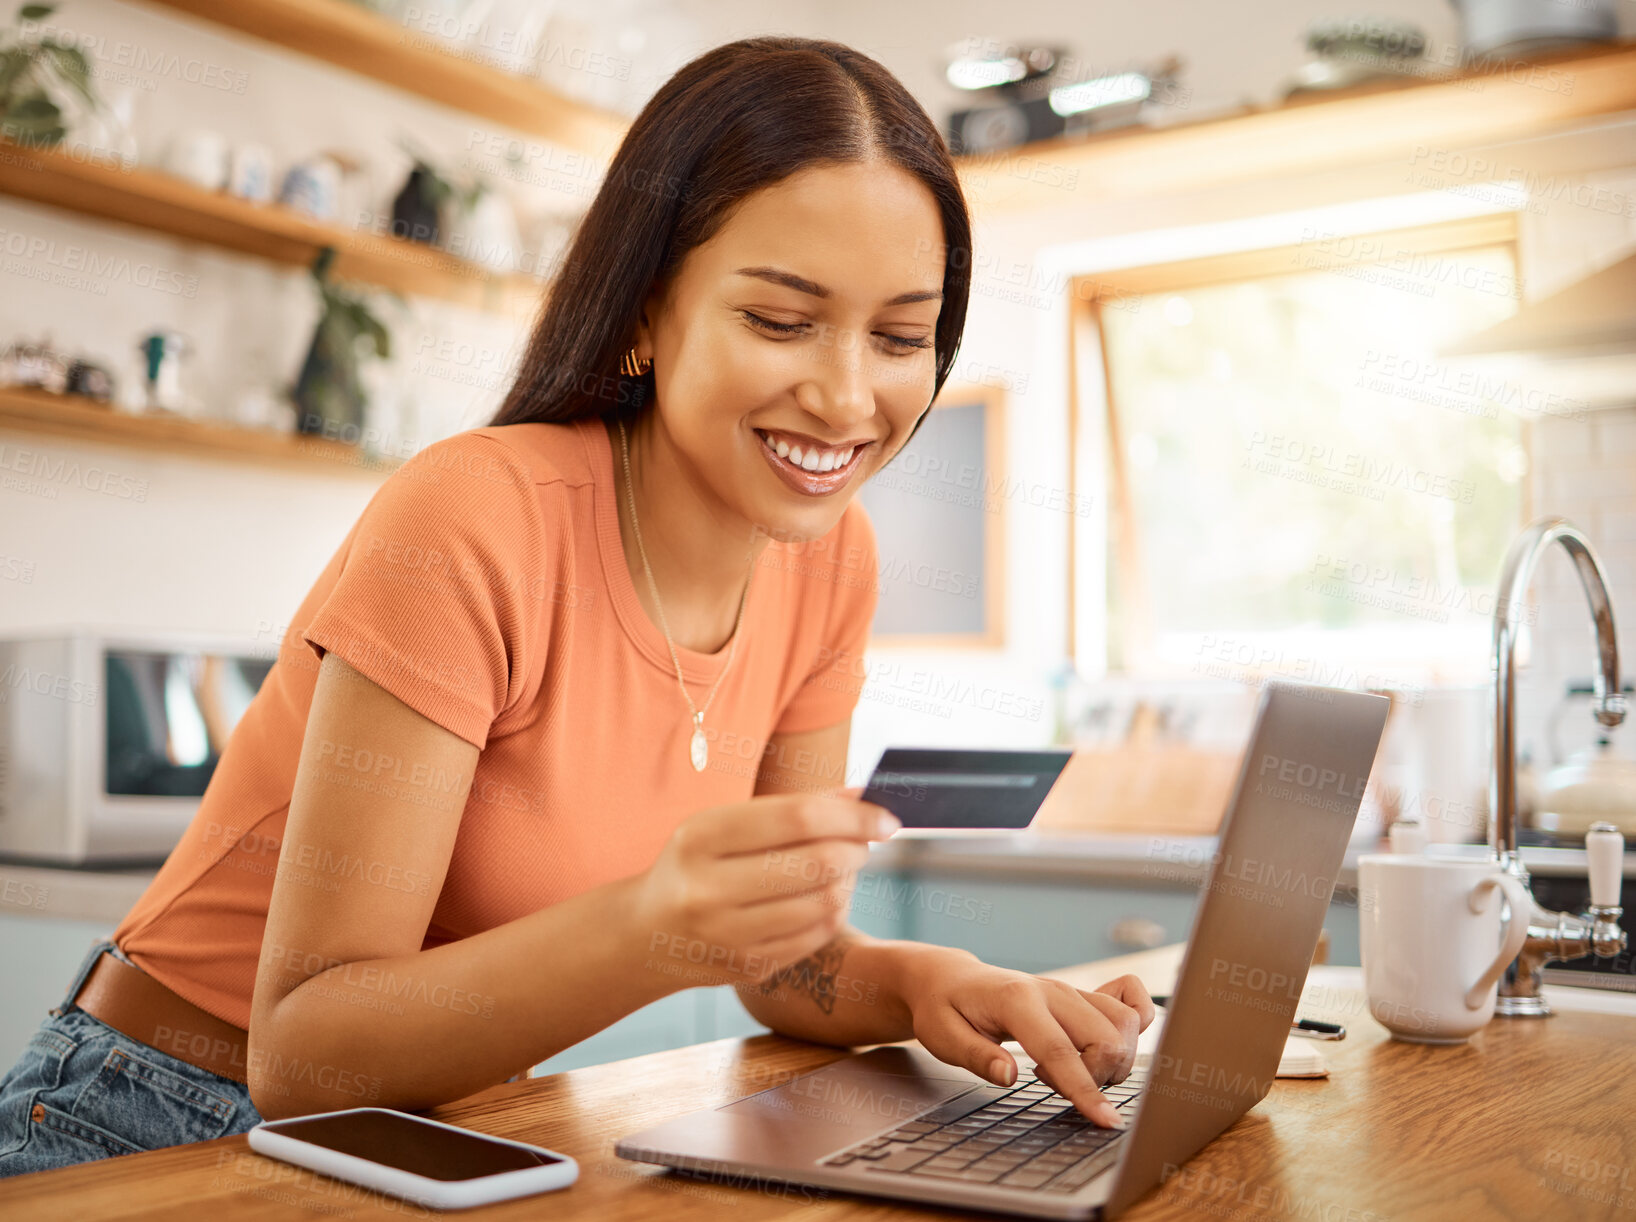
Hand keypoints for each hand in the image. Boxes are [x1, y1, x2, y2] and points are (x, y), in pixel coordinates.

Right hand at [629, 793, 899, 988]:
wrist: (646, 932)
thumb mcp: (725, 824)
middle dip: (856, 848)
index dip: (853, 817)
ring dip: (849, 881)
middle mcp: (708, 889)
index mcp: (701, 837)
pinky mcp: (746, 968)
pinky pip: (816, 936)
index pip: (798, 818)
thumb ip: (791, 808)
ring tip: (844, 867)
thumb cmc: (697, 863)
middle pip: (817, 863)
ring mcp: (726, 935)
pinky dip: (835, 911)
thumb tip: (860, 795)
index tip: (886, 817)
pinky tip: (827, 896)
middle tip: (865, 842)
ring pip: (824, 904)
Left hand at [901, 952, 1156, 1128]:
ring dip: (1110, 1060)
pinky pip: (1132, 1002)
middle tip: (1045, 1080)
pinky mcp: (1084, 995)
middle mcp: (1053, 990)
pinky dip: (1135, 1024)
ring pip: (1125, 1025)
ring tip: (1063, 1066)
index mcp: (1017, 999)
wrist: (952, 979)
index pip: (1059, 1050)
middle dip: (1093, 1077)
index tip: (1107, 1122)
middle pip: (1105, 1040)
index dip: (1084, 1089)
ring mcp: (1072, 990)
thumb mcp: (942, 1036)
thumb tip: (1008, 1076)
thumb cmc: (945, 1008)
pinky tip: (1100, 1043)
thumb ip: (976, 1056)